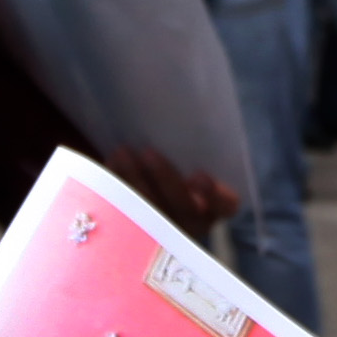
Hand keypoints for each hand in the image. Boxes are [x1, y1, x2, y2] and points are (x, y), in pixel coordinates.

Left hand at [104, 143, 241, 237]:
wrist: (145, 188)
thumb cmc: (176, 164)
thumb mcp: (188, 156)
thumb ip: (189, 148)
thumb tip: (184, 104)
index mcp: (215, 206)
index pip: (226, 204)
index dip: (215, 194)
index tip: (198, 174)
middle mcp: (192, 223)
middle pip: (184, 207)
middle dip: (166, 179)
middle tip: (149, 151)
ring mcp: (162, 231)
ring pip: (149, 212)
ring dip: (135, 180)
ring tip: (122, 151)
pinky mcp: (132, 230)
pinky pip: (123, 213)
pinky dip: (114, 187)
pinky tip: (110, 164)